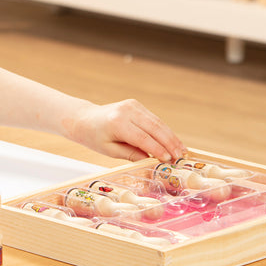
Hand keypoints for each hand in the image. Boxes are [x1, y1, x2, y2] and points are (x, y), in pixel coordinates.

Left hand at [67, 99, 185, 161]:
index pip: (143, 138)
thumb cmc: (94, 137)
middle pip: (154, 128)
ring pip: (157, 122)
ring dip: (171, 137)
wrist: (84, 118)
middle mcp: (126, 111)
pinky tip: (173, 141)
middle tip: (181, 157)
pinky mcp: (136, 104)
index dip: (158, 149)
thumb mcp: (109, 150)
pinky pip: (154, 119)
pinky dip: (164, 130)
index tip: (169, 160)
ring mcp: (132, 105)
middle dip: (170, 143)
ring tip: (182, 151)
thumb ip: (131, 155)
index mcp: (117, 123)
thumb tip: (152, 161)